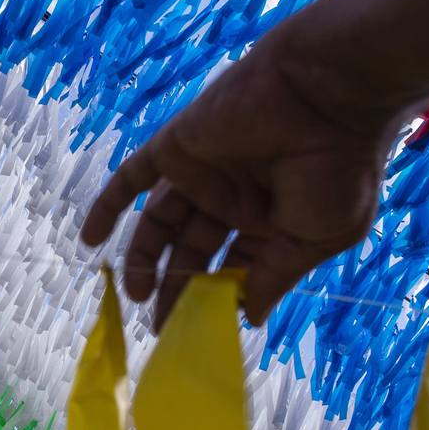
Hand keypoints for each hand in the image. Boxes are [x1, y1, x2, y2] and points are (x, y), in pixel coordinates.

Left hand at [80, 24, 418, 327]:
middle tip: (161, 328)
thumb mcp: (314, 237)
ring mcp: (202, 173)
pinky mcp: (175, 148)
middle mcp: (234, 198)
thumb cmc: (337, 167)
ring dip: (145, 260)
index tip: (201, 336)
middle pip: (193, 251)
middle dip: (177, 289)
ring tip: (137, 297)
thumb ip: (274, 276)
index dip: (216, 300)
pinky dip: (108, 206)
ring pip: (161, 223)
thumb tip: (248, 317)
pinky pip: (131, 179)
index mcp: (272, 220)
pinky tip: (90, 241)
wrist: (326, 93)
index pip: (234, 266)